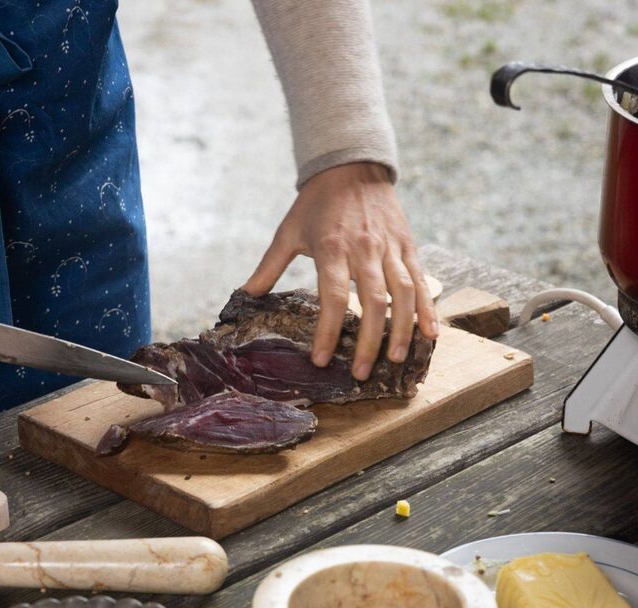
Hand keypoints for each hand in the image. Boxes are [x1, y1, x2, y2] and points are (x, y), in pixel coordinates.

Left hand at [243, 163, 438, 379]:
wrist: (352, 166)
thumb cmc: (316, 203)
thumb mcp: (287, 232)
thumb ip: (268, 268)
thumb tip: (244, 296)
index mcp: (332, 248)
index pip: (332, 296)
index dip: (328, 331)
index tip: (322, 359)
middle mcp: (365, 249)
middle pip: (373, 302)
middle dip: (369, 341)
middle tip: (361, 373)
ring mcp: (390, 248)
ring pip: (403, 294)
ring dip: (402, 330)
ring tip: (396, 359)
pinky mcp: (409, 246)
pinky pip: (422, 281)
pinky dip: (428, 309)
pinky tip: (431, 334)